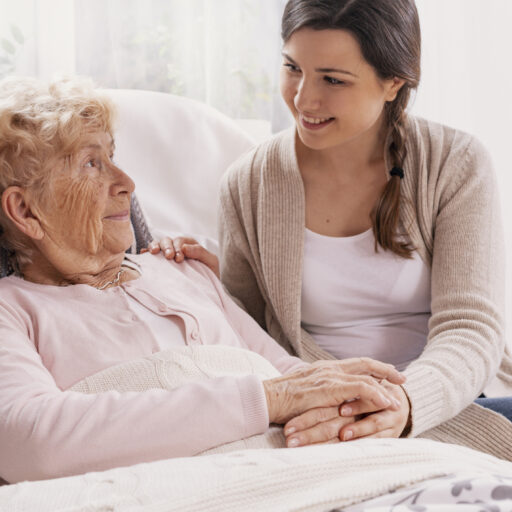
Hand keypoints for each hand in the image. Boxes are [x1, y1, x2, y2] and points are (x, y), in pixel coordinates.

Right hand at [142, 236, 219, 276]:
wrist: (206, 290)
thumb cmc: (210, 274)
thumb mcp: (211, 261)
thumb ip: (200, 252)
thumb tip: (184, 248)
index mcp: (189, 245)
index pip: (180, 241)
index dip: (178, 247)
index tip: (179, 259)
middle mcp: (176, 247)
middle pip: (167, 241)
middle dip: (166, 247)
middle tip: (169, 257)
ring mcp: (167, 255)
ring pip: (157, 244)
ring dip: (154, 246)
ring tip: (154, 252)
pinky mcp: (160, 264)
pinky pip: (150, 255)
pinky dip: (146, 253)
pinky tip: (144, 255)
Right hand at [281, 359, 406, 447]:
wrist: (268, 398)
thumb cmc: (283, 400)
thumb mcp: (306, 391)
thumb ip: (321, 391)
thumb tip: (332, 399)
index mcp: (325, 368)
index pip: (355, 363)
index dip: (373, 367)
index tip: (388, 373)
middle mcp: (329, 369)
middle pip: (364, 364)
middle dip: (386, 370)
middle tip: (402, 378)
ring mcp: (329, 377)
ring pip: (365, 376)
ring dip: (385, 386)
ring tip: (398, 398)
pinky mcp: (329, 388)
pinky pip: (359, 388)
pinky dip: (375, 394)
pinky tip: (385, 402)